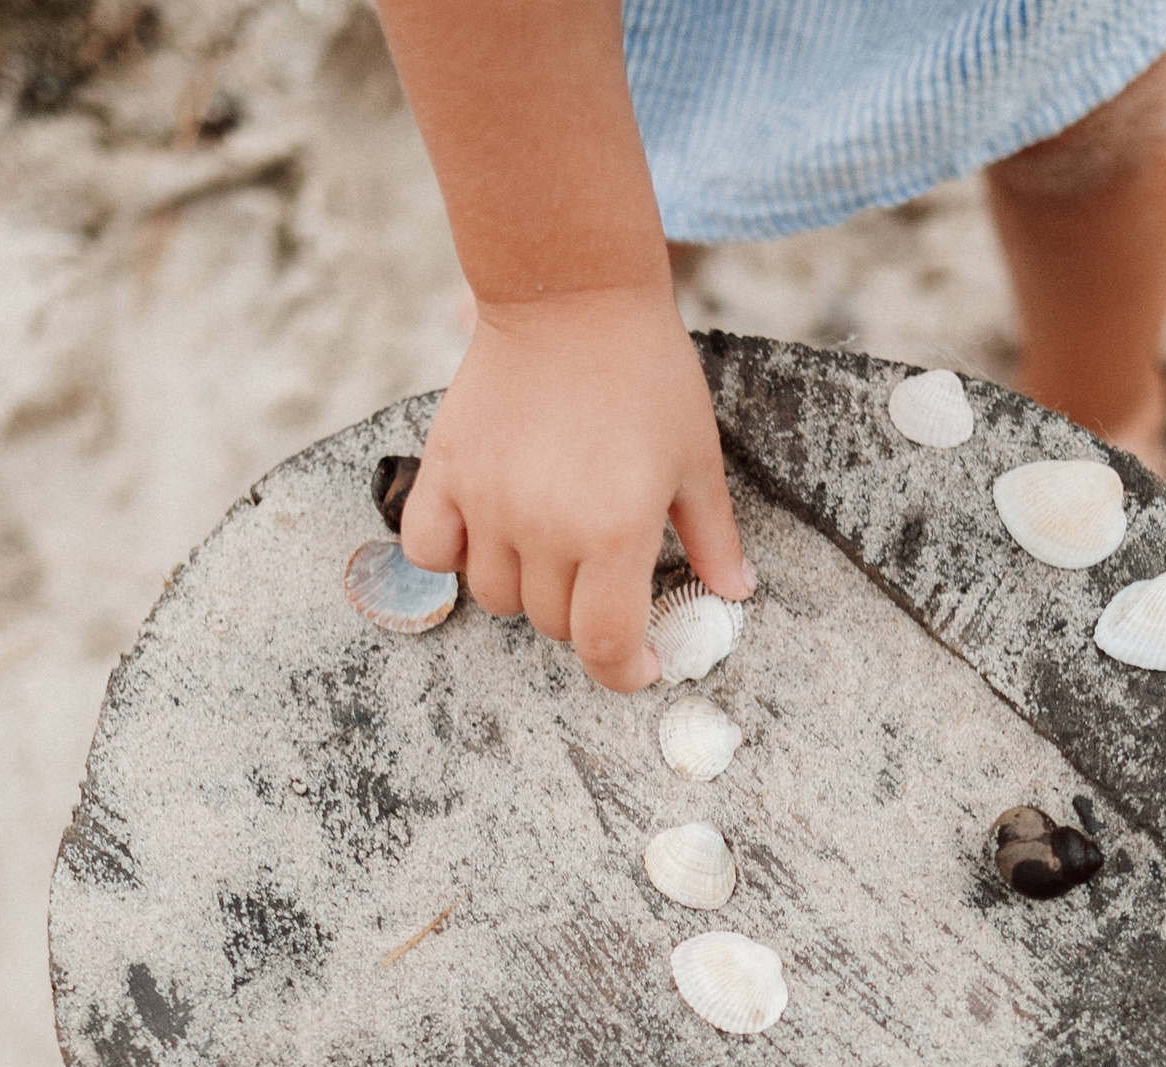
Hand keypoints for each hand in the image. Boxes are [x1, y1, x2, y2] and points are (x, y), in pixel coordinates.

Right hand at [400, 286, 750, 691]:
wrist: (573, 294)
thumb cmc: (647, 373)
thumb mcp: (696, 459)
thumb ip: (712, 537)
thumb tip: (735, 594)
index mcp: (616, 532)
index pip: (604, 646)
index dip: (623, 672)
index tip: (638, 665)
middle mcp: (546, 528)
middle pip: (551, 623)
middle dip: (583, 617)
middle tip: (603, 576)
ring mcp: (489, 502)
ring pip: (494, 597)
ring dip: (525, 590)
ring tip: (551, 547)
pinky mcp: (447, 472)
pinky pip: (430, 551)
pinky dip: (451, 557)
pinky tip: (484, 534)